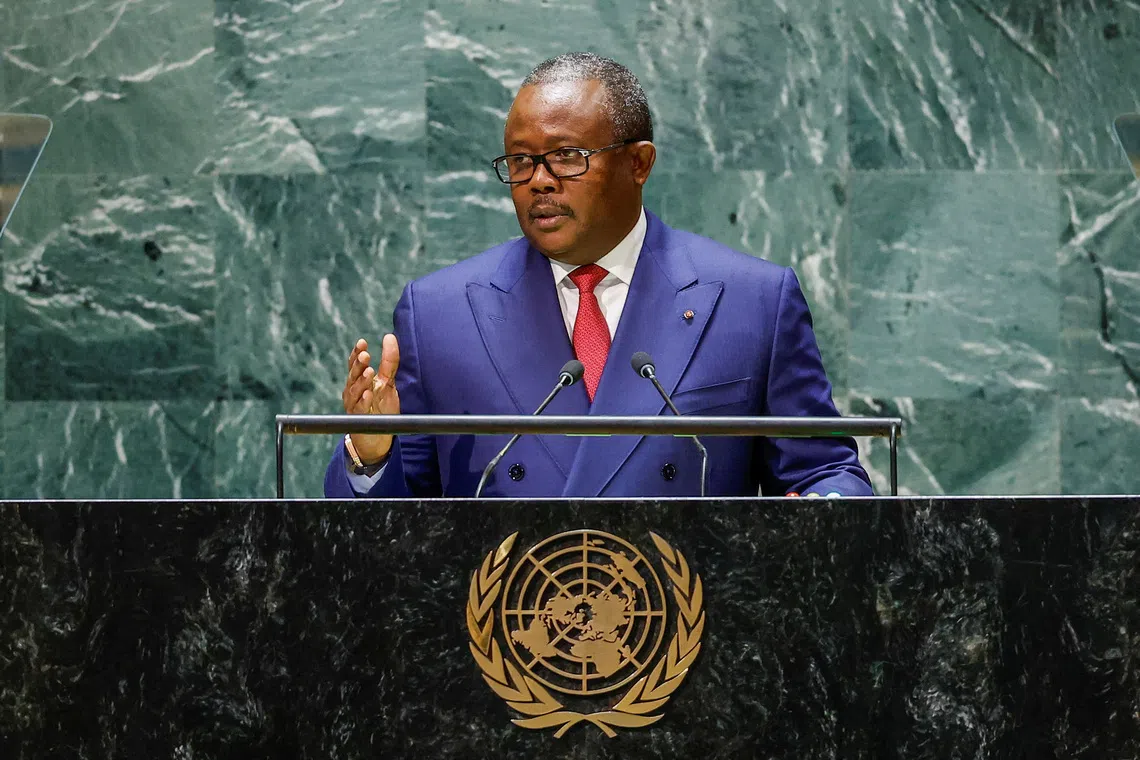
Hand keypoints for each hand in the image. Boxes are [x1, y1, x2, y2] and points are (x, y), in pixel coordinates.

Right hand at [341, 334, 400, 462]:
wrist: (376, 437)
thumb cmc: (380, 407)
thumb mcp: (387, 382)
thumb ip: (389, 361)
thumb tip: (390, 337)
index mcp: (358, 380)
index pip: (355, 364)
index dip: (357, 353)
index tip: (362, 343)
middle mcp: (353, 390)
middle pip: (353, 374)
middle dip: (358, 364)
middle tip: (365, 355)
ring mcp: (353, 404)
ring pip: (355, 391)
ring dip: (361, 381)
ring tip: (369, 372)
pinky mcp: (359, 419)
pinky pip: (359, 408)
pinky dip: (363, 401)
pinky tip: (368, 394)